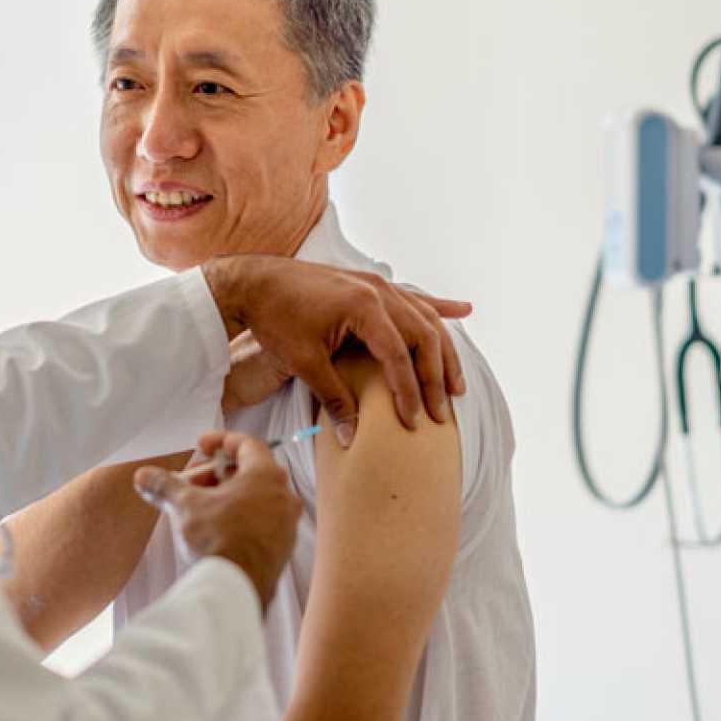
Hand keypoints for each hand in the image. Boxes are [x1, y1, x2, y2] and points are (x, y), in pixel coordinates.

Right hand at [133, 431, 301, 611]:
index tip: (202, 446)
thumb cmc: (219, 540)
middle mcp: (283, 496)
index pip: (246, 444)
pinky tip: (215, 530)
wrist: (236, 588)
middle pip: (249, 472)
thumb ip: (164, 486)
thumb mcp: (185, 505)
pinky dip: (239, 518)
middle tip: (191, 483)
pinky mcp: (282, 547)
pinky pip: (261, 522)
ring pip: (255, 498)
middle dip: (216, 475)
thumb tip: (145, 477)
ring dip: (227, 497)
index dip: (220, 442)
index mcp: (266, 476)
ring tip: (199, 508)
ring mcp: (286, 523)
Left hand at [203, 255, 469, 445]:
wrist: (256, 281)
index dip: (409, 392)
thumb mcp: (305, 363)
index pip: (399, 356)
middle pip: (423, 337)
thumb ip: (334, 398)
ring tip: (456, 384)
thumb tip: (353, 438)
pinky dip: (438, 308)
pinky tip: (463, 310)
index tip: (414, 421)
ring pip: (425, 319)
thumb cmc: (276, 319)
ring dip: (443, 351)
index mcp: (363, 307)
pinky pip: (413, 298)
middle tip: (442, 412)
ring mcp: (377, 285)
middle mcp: (378, 291)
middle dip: (436, 377)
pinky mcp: (372, 285)